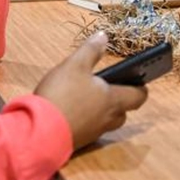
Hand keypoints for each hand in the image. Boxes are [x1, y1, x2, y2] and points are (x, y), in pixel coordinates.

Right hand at [34, 32, 148, 149]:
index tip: (137, 80)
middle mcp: (108, 119)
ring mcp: (93, 133)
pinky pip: (89, 129)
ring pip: (106, 122)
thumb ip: (90, 50)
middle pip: (123, 111)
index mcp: (113, 100)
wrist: (39, 132)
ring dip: (102, 111)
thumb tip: (104, 36)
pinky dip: (86, 120)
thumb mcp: (74, 65)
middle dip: (120, 100)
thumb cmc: (62, 95)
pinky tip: (72, 110)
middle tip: (108, 87)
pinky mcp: (78, 142)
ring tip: (88, 96)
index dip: (140, 88)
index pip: (139, 97)